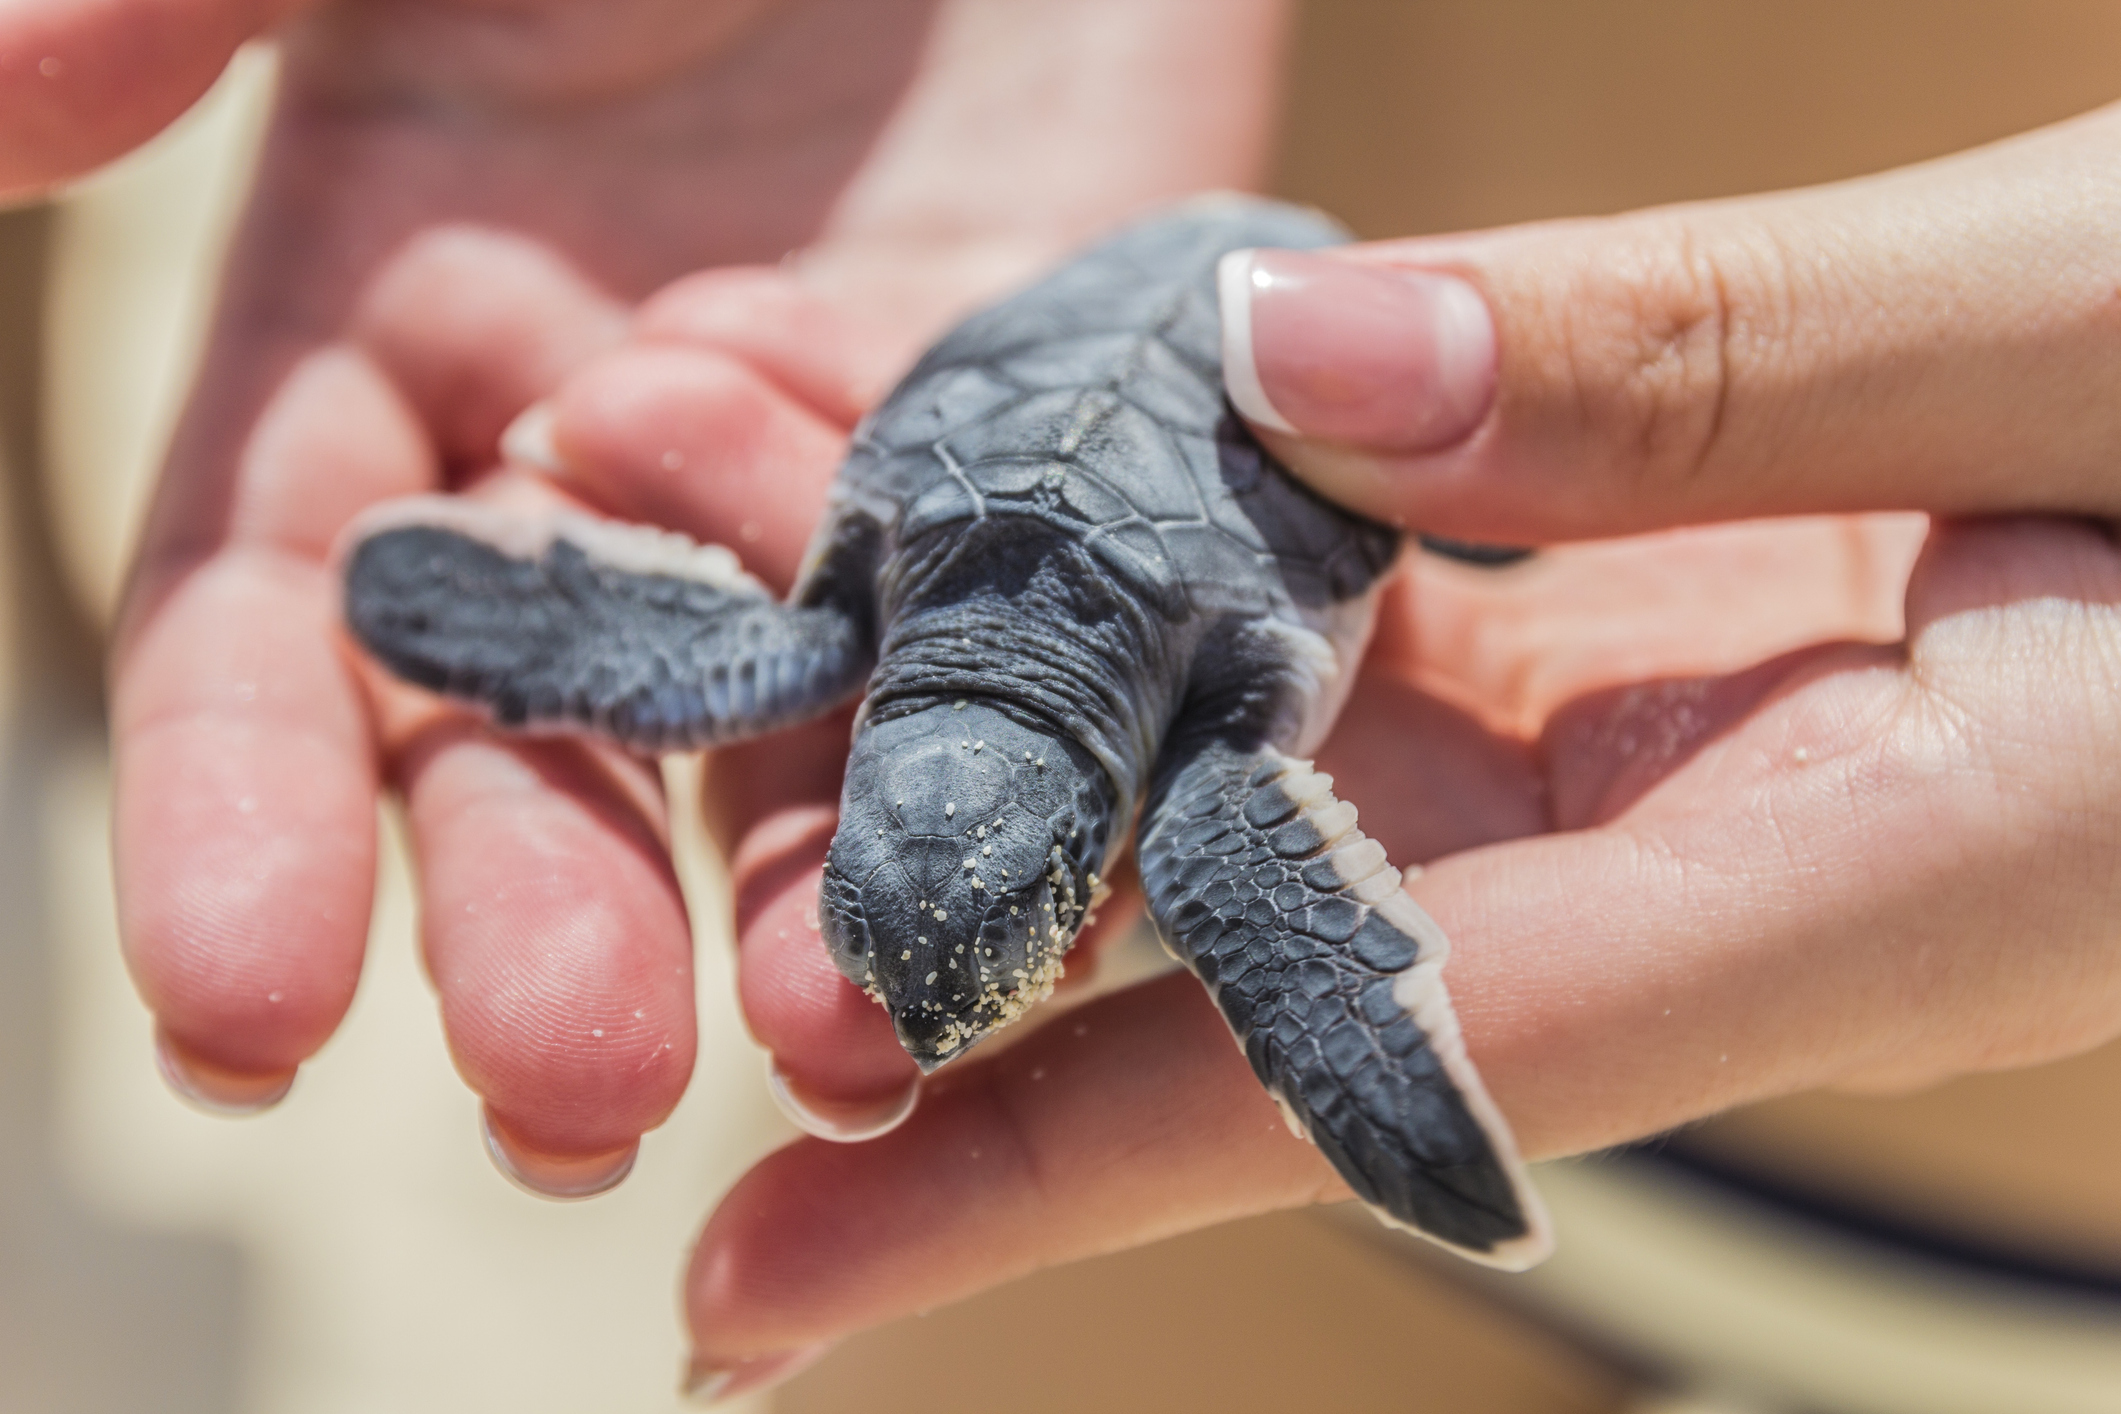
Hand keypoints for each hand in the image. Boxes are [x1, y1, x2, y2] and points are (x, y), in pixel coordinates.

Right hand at [7, 0, 1287, 1177]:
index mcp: (392, 333)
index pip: (287, 622)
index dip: (248, 813)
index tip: (244, 1023)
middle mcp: (600, 450)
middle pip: (546, 730)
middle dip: (543, 908)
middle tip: (575, 1099)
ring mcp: (835, 468)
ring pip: (797, 727)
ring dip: (798, 904)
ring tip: (828, 1053)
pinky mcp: (1048, 448)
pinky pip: (1039, 621)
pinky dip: (1037, 747)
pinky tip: (1048, 888)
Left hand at [671, 102, 2120, 1389]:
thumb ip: (1740, 365)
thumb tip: (1316, 366)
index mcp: (1841, 867)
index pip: (1354, 1068)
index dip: (1033, 1183)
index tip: (740, 1299)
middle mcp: (1687, 851)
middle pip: (1219, 919)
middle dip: (904, 854)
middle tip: (610, 740)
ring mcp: (1629, 740)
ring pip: (1228, 741)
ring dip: (964, 640)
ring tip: (685, 492)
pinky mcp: (1608, 624)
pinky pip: (1315, 608)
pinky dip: (1125, 533)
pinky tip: (937, 438)